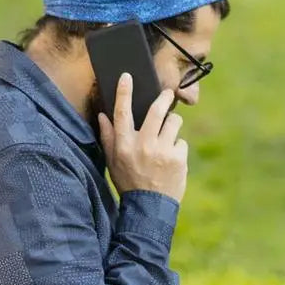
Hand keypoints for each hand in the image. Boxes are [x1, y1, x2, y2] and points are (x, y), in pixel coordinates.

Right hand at [98, 73, 187, 202]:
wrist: (150, 207)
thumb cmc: (129, 182)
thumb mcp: (113, 162)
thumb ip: (108, 138)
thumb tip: (103, 115)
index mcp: (124, 145)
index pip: (122, 113)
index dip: (124, 92)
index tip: (127, 76)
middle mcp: (143, 145)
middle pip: (156, 111)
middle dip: (164, 98)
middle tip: (168, 94)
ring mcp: (162, 151)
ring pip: (174, 123)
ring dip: (173, 125)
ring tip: (168, 137)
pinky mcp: (178, 159)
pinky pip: (181, 142)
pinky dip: (178, 148)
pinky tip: (171, 160)